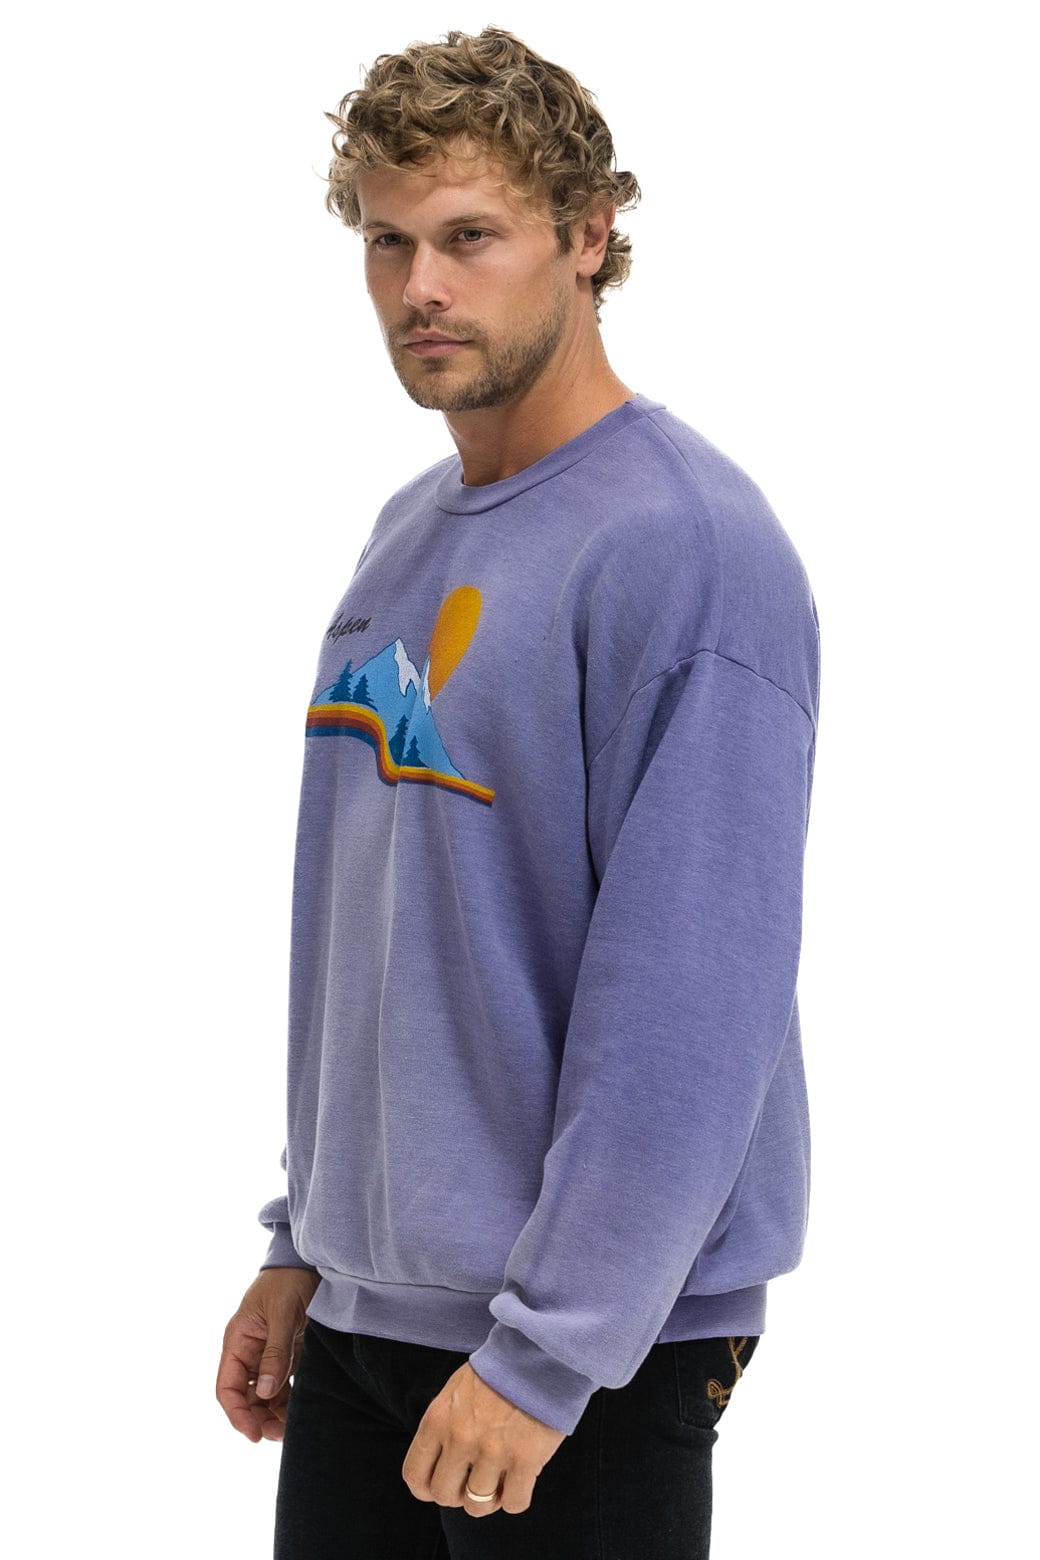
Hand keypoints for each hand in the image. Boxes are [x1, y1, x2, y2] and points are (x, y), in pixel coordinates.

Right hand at [216, 1266, 320, 1442]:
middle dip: (258, 1418)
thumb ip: (275, 1352)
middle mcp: (249, 1350)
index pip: (228, 1387)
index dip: (237, 1414)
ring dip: (274, 1413)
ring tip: (291, 1427)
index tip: (254, 1435)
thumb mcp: (282, 1314)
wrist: (307, 1260)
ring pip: (265, 1394)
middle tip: (280, 1434)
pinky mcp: (288, 1351)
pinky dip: (288, 1399)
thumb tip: (267, 1392)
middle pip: (246, 1396)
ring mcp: (268, 1352)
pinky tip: (299, 1409)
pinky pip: (283, 1383)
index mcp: (238, 1340)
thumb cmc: (289, 1281)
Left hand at [401, 1360, 565, 1516]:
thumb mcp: (455, 1392)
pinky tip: (520, 1479)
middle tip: (474, 1481)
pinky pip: (513, 1504)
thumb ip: (443, 1428)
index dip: (427, 1489)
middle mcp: (460, 1438)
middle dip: (458, 1495)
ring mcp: (492, 1451)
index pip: (415, 1475)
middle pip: (444, 1495)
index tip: (443, 1484)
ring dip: (488, 1498)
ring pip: (477, 1506)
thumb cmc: (497, 1373)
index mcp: (438, 1419)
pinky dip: (515, 1498)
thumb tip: (438, 1466)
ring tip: (499, 1480)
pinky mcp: (525, 1459)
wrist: (538, 1354)